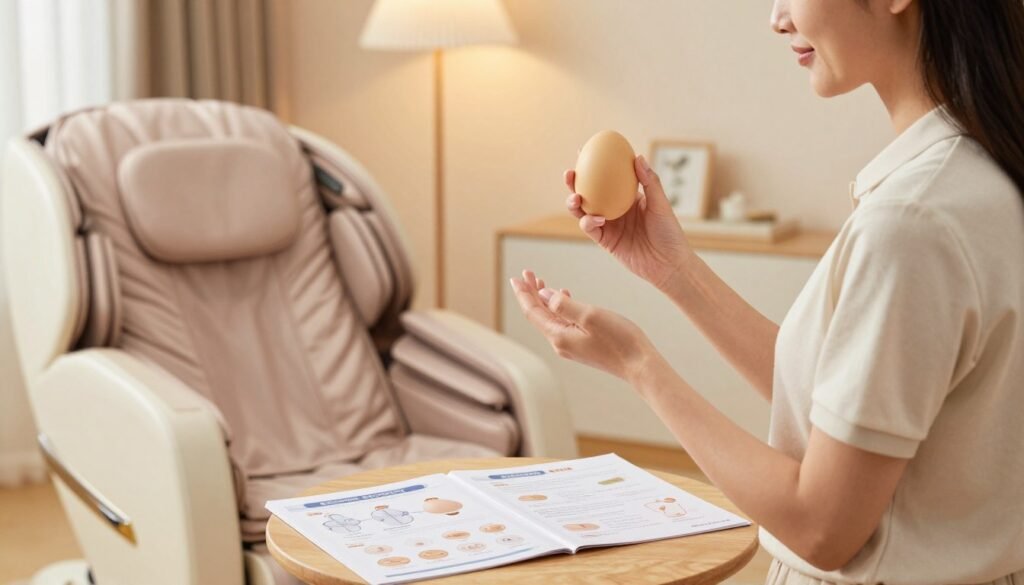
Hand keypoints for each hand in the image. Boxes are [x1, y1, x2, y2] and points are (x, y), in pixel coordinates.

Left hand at [509, 269, 655, 381]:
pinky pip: (563, 323)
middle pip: (539, 315)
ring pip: (551, 318)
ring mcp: (572, 345)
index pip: (533, 312)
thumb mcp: (590, 316)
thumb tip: (544, 295)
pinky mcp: (583, 345)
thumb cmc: (619, 340)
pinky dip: (559, 307)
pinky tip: (564, 295)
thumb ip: (564, 304)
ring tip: (540, 281)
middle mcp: (561, 343)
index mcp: (559, 337)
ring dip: (544, 298)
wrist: (640, 366)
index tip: (516, 277)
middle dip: (531, 293)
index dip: (524, 293)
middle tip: (527, 273)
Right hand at [566, 156, 693, 290]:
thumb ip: (649, 182)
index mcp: (627, 196)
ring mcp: (608, 225)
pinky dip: (588, 222)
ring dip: (574, 203)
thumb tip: (637, 157)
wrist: (669, 264)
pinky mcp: (605, 241)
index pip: (608, 176)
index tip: (583, 150)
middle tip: (570, 174)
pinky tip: (596, 219)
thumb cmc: (670, 232)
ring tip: (576, 198)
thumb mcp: (661, 204)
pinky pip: (590, 228)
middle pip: (589, 192)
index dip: (594, 163)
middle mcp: (615, 208)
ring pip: (583, 210)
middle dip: (575, 183)